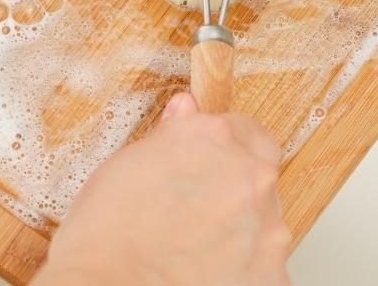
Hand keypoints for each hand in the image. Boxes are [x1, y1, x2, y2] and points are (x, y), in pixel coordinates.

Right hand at [33, 93, 290, 285]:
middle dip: (234, 190)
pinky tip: (203, 272)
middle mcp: (250, 176)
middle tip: (194, 212)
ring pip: (264, 223)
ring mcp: (267, 228)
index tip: (213, 167)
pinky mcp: (271, 275)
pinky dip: (242, 270)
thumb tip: (187, 109)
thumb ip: (173, 133)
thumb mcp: (131, 161)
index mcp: (217, 139)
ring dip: (240, 231)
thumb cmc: (107, 227)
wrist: (106, 281)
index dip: (227, 151)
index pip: (249, 132)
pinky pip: (264, 266)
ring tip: (194, 248)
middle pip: (259, 177)